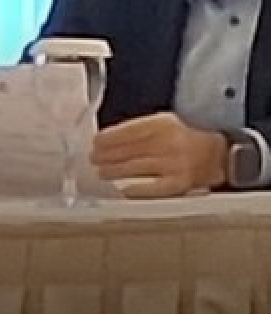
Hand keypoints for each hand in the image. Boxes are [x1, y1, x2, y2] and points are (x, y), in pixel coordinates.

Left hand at [90, 112, 226, 197]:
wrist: (221, 156)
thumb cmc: (185, 140)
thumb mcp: (165, 125)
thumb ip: (140, 130)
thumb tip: (108, 139)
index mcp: (164, 124)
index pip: (131, 130)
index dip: (110, 137)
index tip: (96, 142)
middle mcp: (169, 142)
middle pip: (131, 149)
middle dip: (108, 154)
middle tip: (93, 158)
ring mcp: (174, 164)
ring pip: (137, 167)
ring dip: (115, 170)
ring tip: (101, 172)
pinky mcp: (180, 183)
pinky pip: (154, 188)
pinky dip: (137, 189)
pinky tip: (123, 190)